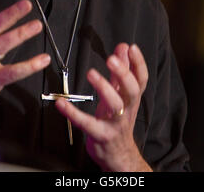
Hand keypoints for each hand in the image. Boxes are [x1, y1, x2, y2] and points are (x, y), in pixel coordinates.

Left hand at [55, 43, 151, 171]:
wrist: (119, 155)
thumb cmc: (118, 119)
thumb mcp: (121, 95)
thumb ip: (121, 71)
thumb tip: (123, 48)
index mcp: (132, 98)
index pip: (141, 79)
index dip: (139, 63)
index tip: (131, 48)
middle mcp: (127, 109)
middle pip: (132, 91)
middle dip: (124, 74)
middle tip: (111, 59)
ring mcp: (115, 123)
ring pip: (115, 105)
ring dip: (104, 88)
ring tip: (91, 72)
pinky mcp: (100, 135)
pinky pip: (87, 123)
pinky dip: (73, 113)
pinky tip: (61, 103)